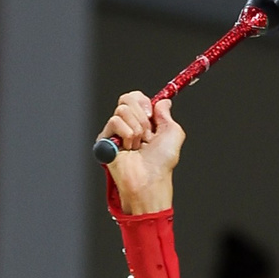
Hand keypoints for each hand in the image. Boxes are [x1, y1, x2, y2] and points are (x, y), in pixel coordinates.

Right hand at [99, 92, 183, 213]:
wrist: (149, 179)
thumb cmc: (162, 163)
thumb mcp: (173, 133)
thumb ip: (166, 113)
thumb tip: (163, 101)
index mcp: (143, 122)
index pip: (136, 98)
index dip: (143, 102)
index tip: (151, 115)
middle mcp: (129, 125)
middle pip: (127, 99)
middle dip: (141, 116)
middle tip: (146, 135)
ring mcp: (116, 132)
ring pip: (122, 110)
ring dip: (136, 128)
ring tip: (138, 146)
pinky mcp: (105, 139)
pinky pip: (114, 121)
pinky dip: (126, 134)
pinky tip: (129, 149)